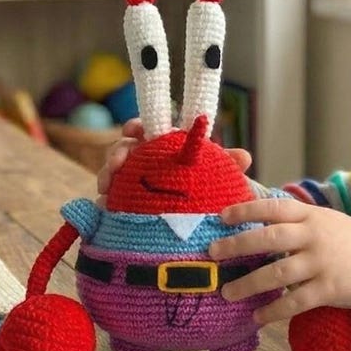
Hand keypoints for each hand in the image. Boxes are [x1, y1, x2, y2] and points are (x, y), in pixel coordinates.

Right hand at [96, 117, 253, 196]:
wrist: (201, 224)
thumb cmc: (207, 190)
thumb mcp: (217, 176)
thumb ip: (227, 164)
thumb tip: (244, 157)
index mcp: (165, 148)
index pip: (148, 129)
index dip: (137, 126)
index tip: (132, 130)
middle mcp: (145, 162)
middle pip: (125, 147)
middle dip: (117, 152)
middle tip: (116, 165)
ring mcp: (132, 182)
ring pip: (112, 171)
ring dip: (106, 176)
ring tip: (106, 189)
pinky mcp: (123, 202)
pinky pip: (109, 197)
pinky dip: (105, 199)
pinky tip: (105, 205)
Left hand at [209, 198, 350, 327]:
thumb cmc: (348, 241)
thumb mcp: (324, 220)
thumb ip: (295, 220)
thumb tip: (253, 219)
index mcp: (311, 216)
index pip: (274, 207)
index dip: (247, 210)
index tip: (222, 216)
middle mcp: (314, 236)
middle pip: (270, 238)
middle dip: (238, 245)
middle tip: (212, 252)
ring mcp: (322, 263)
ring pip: (278, 273)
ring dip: (249, 284)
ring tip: (227, 292)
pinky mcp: (329, 289)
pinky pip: (296, 302)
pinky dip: (274, 310)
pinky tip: (257, 316)